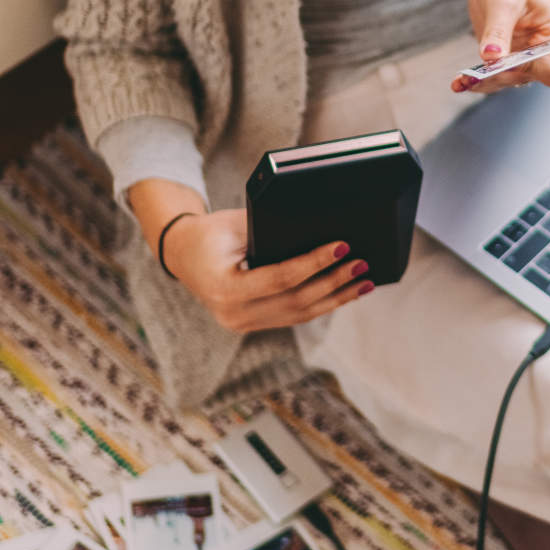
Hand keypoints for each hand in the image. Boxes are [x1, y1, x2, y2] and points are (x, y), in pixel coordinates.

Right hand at [159, 208, 372, 333]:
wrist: (184, 254)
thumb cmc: (212, 232)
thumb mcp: (236, 224)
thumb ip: (272, 231)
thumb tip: (323, 231)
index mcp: (223, 288)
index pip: (280, 278)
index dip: (315, 263)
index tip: (342, 246)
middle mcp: (232, 314)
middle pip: (295, 301)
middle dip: (334, 282)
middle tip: (362, 264)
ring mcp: (242, 324)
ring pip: (299, 314)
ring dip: (336, 298)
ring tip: (365, 282)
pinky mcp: (253, 324)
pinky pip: (293, 316)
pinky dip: (322, 304)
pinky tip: (345, 292)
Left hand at [455, 0, 549, 93]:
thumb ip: (499, 29)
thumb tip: (490, 57)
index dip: (529, 69)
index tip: (504, 59)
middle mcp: (544, 53)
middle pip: (526, 77)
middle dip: (500, 77)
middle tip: (473, 77)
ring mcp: (524, 59)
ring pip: (506, 81)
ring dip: (484, 82)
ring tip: (461, 82)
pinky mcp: (504, 60)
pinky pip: (491, 75)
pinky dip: (476, 79)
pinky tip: (458, 82)